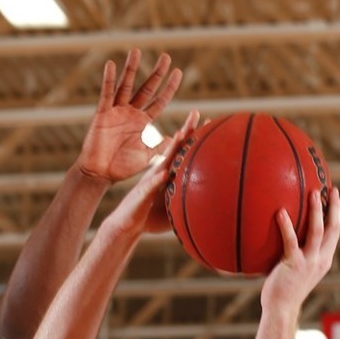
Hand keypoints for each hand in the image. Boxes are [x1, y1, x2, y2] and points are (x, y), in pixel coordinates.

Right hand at [77, 48, 183, 184]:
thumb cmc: (122, 167)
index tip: (178, 72)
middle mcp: (131, 113)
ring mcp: (117, 111)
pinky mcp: (103, 114)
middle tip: (166, 57)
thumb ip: (161, 148)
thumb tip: (178, 139)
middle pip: (146, 88)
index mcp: (142, 122)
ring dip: (131, 69)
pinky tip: (111, 65)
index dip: (169, 88)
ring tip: (137, 51)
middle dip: (156, 73)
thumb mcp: (146, 157)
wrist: (100, 173)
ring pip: (126, 85)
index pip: (159, 101)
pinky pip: (107, 94)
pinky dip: (108, 80)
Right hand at [106, 110, 200, 237]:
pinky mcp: (142, 194)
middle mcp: (159, 172)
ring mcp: (150, 181)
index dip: (194, 137)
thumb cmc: (150, 216)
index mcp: (167, 173)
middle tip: (196, 112)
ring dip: (171, 149)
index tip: (210, 122)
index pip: (183, 152)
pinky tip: (164, 174)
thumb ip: (188, 203)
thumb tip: (212, 207)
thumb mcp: (173, 208)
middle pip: (174, 148)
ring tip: (180, 135)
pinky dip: (157, 180)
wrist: (127, 226)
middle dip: (185, 131)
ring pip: (162, 162)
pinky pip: (150, 186)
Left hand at [261, 185, 339, 311]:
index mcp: (324, 260)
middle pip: (333, 228)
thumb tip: (286, 236)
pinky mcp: (294, 264)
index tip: (335, 197)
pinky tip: (280, 213)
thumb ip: (297, 254)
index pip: (335, 234)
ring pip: (317, 231)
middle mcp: (321, 260)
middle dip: (334, 208)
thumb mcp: (296, 270)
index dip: (336, 214)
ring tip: (313, 193)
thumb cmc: (284, 291)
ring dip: (317, 211)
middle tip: (331, 188)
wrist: (281, 310)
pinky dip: (286, 226)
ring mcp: (309, 262)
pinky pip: (291, 241)